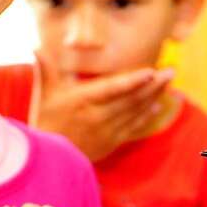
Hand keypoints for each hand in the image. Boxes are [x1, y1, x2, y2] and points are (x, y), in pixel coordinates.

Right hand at [30, 51, 173, 161]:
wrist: (49, 159)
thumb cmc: (46, 122)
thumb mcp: (44, 96)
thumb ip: (45, 70)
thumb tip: (36, 47)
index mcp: (82, 101)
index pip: (112, 89)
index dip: (133, 81)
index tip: (150, 72)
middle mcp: (97, 116)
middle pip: (130, 99)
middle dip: (153, 85)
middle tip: (171, 71)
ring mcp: (106, 131)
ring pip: (134, 112)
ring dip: (153, 97)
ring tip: (168, 84)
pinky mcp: (111, 142)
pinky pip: (132, 128)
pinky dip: (145, 117)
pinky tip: (156, 107)